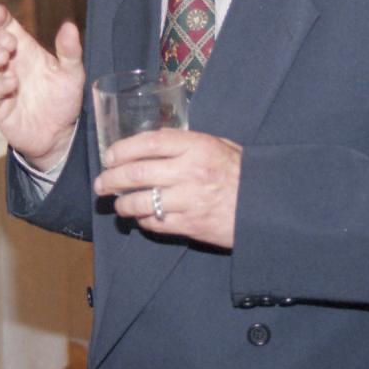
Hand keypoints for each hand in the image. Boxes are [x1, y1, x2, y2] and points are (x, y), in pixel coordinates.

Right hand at [0, 4, 84, 168]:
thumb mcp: (72, 74)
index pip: (6, 28)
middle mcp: (10, 65)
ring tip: (4, 57)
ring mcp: (1, 85)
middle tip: (9, 43)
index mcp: (25, 51)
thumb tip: (69, 26)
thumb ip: (70, 51)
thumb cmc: (63, 100)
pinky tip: (11, 83)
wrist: (60, 134)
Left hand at [94, 128, 241, 248]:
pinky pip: (156, 224)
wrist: (266, 205)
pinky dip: (143, 221)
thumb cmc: (241, 172)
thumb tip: (152, 143)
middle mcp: (190, 172)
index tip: (109, 155)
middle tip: (102, 184)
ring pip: (141, 202)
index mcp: (197, 146)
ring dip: (123, 204)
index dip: (122, 149)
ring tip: (118, 204)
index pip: (149, 143)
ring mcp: (189, 201)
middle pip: (137, 173)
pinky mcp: (191, 225)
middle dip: (111, 179)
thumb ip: (186, 143)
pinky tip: (141, 217)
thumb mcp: (218, 146)